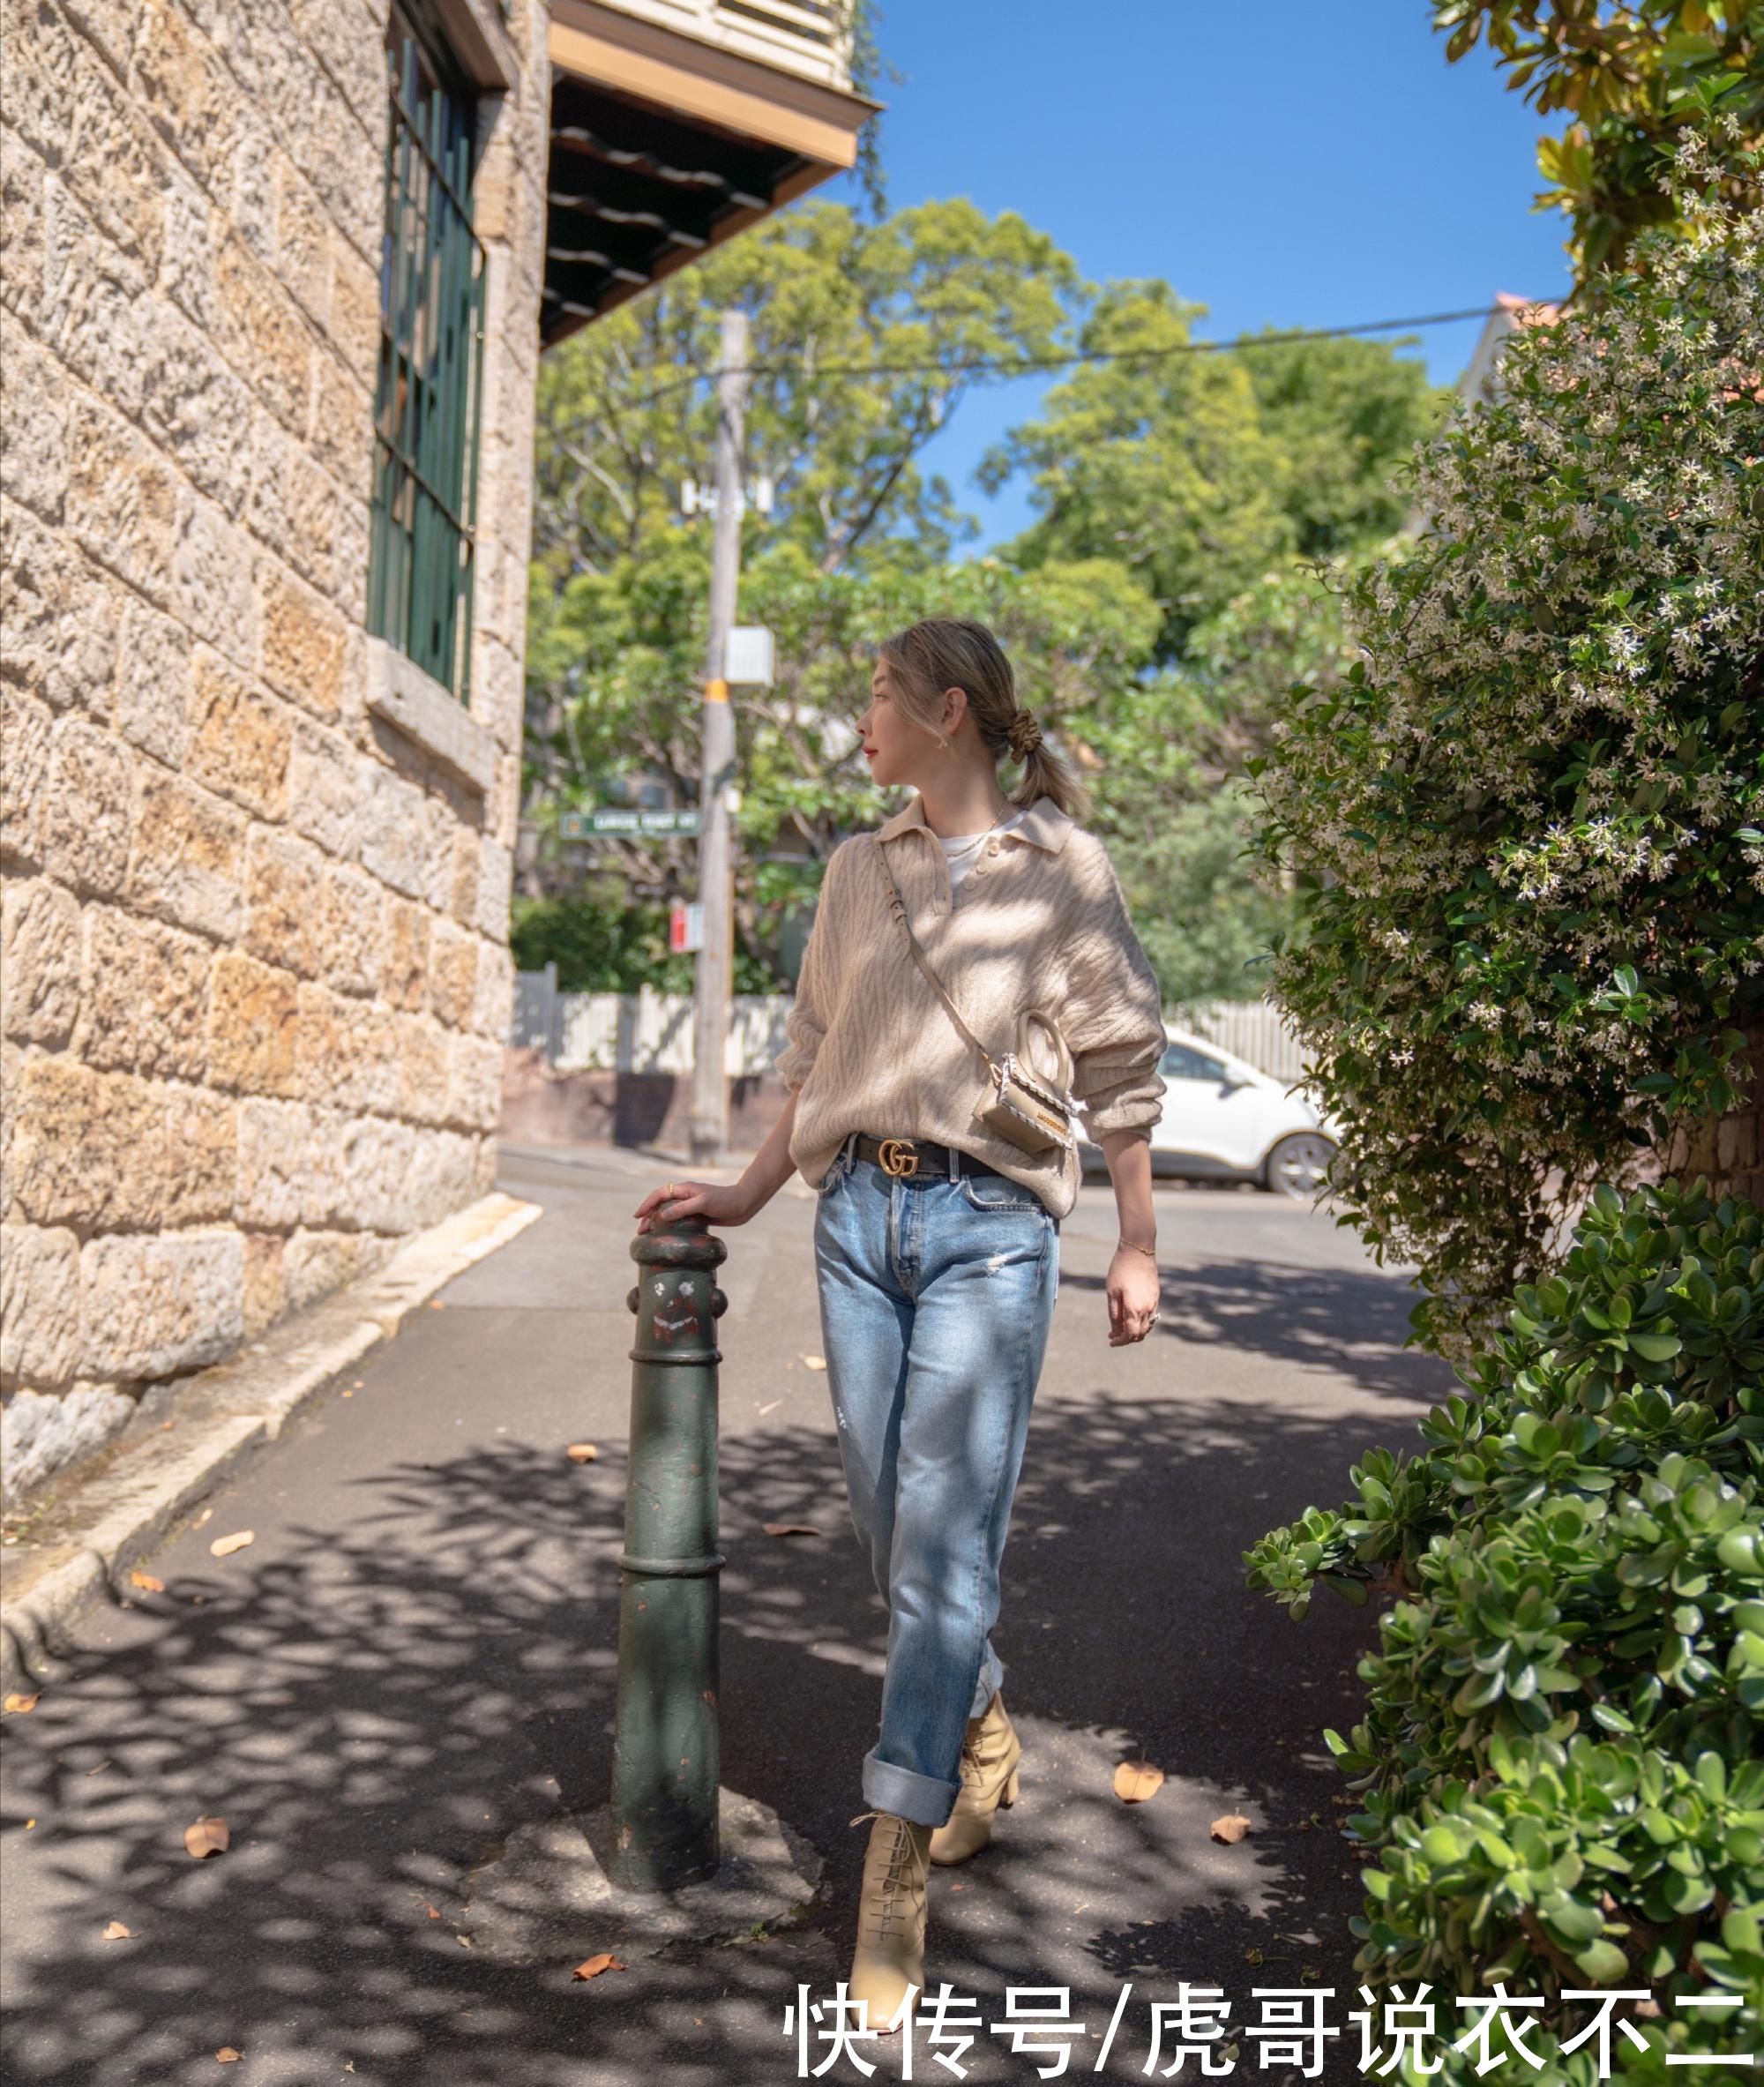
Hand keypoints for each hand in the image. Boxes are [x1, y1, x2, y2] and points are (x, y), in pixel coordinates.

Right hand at [633, 1177, 753, 1232]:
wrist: (744, 1204)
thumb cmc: (725, 1200)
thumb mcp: (703, 1203)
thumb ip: (682, 1209)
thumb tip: (662, 1216)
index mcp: (685, 1189)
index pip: (660, 1194)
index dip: (647, 1204)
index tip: (637, 1216)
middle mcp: (686, 1196)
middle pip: (662, 1204)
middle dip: (649, 1215)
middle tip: (640, 1230)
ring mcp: (692, 1206)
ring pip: (669, 1213)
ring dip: (658, 1222)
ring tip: (649, 1235)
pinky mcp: (698, 1216)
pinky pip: (679, 1221)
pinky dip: (671, 1227)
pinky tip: (668, 1237)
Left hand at [1106, 1245, 1160, 1345]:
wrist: (1138, 1250)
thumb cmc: (1120, 1269)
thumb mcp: (1112, 1292)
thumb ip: (1114, 1313)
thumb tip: (1115, 1330)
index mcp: (1134, 1309)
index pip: (1130, 1335)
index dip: (1120, 1341)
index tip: (1111, 1341)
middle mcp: (1147, 1308)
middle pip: (1140, 1334)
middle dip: (1127, 1338)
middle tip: (1114, 1334)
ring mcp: (1154, 1302)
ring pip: (1147, 1326)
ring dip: (1136, 1331)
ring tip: (1121, 1326)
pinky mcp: (1156, 1296)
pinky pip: (1151, 1316)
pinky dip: (1142, 1321)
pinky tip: (1132, 1316)